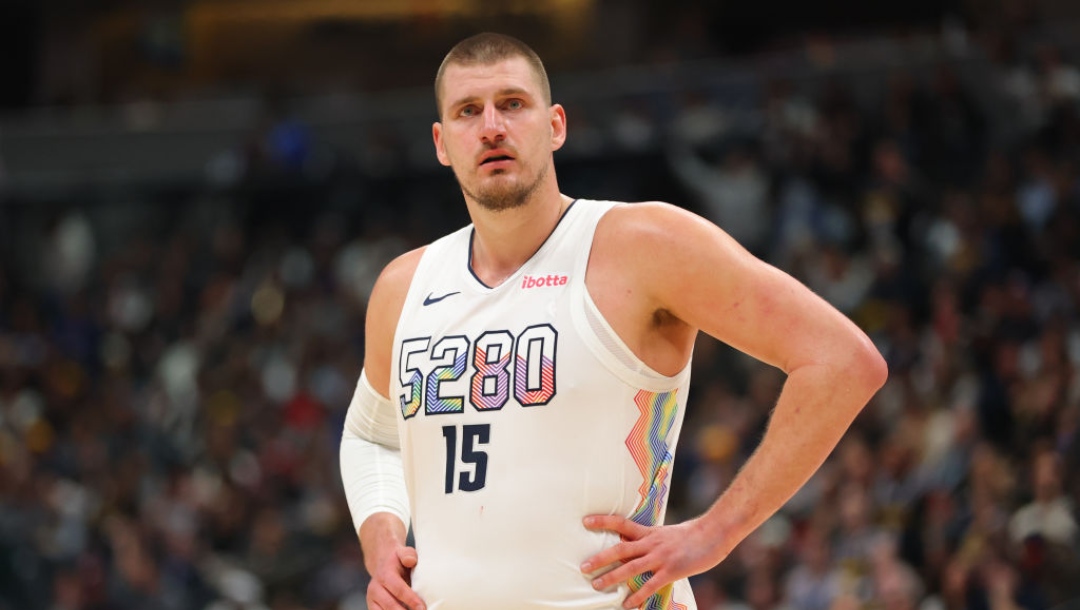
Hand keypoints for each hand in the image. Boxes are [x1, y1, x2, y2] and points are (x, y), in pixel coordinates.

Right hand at [365, 542, 424, 609]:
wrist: (382, 563)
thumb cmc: (398, 560)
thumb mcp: (404, 552)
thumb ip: (408, 554)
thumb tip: (411, 561)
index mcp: (385, 575)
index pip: (398, 589)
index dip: (411, 600)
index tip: (422, 608)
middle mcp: (375, 588)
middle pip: (390, 605)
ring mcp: (372, 599)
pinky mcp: (372, 607)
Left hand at [580, 515, 723, 608]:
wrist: (713, 534)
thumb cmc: (690, 535)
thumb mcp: (665, 533)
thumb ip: (649, 539)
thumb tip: (634, 544)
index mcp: (649, 532)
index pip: (621, 523)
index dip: (603, 521)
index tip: (585, 521)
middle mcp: (651, 543)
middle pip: (620, 549)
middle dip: (600, 558)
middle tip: (583, 566)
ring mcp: (660, 557)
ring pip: (631, 567)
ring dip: (612, 577)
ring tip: (597, 585)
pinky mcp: (671, 571)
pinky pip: (650, 585)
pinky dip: (638, 596)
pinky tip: (627, 605)